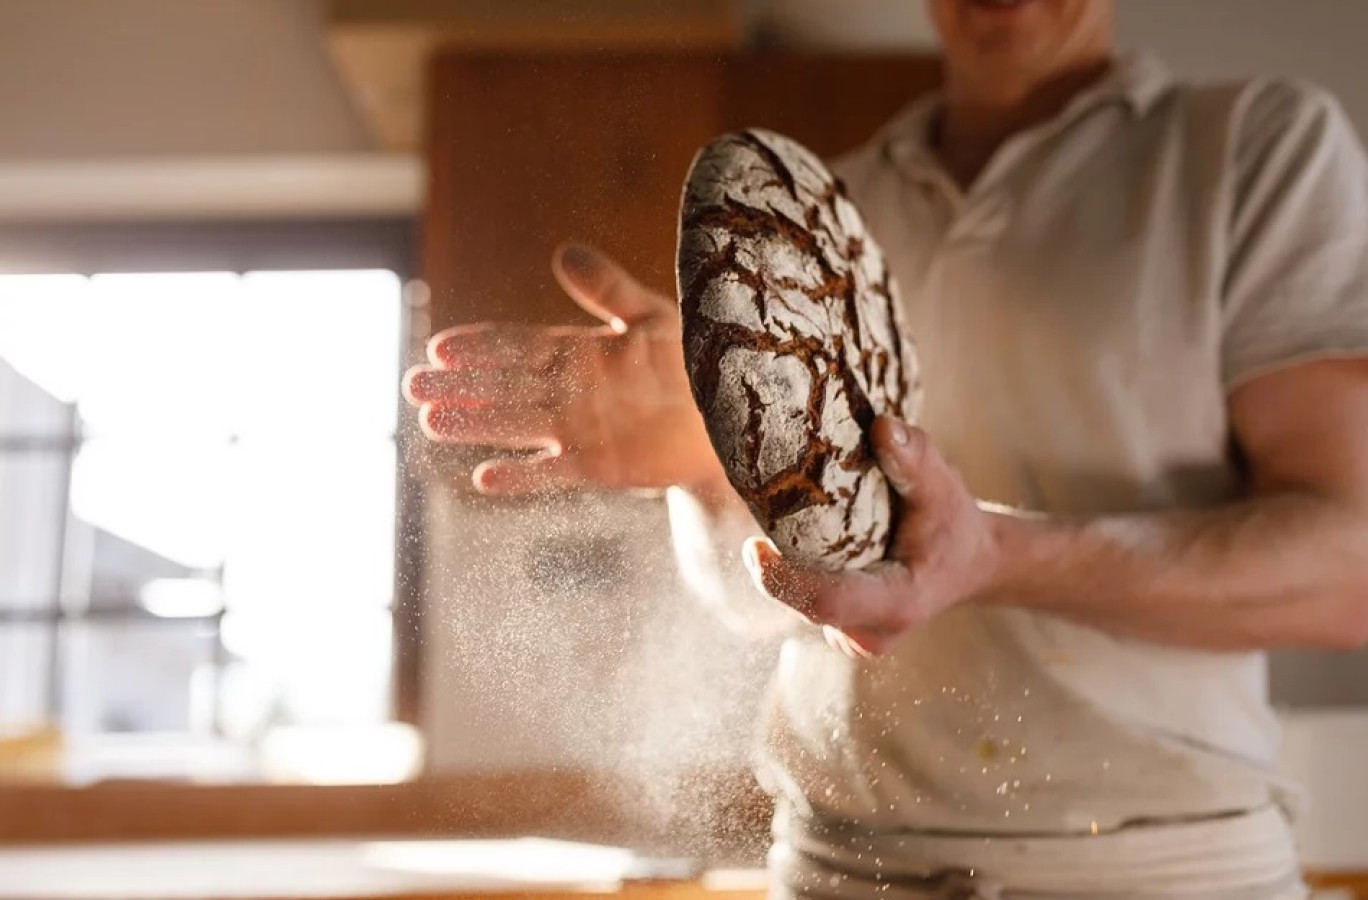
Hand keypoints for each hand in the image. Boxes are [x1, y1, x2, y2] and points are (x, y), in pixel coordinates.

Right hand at [402, 242, 726, 494]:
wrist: (731, 415)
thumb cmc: (695, 360)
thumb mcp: (651, 315)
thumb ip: (606, 288)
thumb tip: (562, 251)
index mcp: (578, 352)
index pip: (517, 346)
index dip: (480, 346)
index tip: (440, 345)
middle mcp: (570, 392)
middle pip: (504, 386)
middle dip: (460, 386)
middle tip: (413, 385)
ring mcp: (581, 430)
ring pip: (516, 425)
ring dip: (475, 425)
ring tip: (431, 421)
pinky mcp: (600, 466)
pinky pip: (553, 472)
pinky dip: (521, 477)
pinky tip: (485, 479)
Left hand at [741, 416, 1000, 656]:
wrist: (968, 562)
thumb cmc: (953, 524)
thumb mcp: (944, 486)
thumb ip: (915, 458)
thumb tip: (882, 426)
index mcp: (898, 603)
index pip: (828, 602)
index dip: (784, 581)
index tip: (753, 547)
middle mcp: (871, 632)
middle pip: (804, 601)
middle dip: (777, 564)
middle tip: (761, 510)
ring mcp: (854, 637)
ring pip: (800, 602)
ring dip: (785, 565)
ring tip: (782, 519)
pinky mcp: (840, 630)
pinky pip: (803, 601)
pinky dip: (794, 571)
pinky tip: (799, 540)